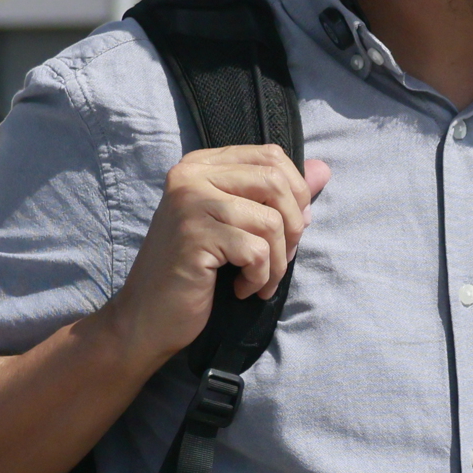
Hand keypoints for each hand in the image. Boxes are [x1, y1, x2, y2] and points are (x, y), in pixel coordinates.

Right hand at [100, 146, 328, 364]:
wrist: (148, 317)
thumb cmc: (196, 272)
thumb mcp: (238, 226)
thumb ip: (279, 196)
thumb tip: (324, 169)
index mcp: (201, 165)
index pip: (270, 155)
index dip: (296, 193)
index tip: (288, 229)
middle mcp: (191, 175)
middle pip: (275, 181)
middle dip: (293, 227)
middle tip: (278, 259)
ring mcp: (190, 202)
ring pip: (271, 221)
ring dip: (276, 262)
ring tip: (257, 281)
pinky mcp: (195, 235)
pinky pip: (256, 251)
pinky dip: (259, 278)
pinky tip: (241, 289)